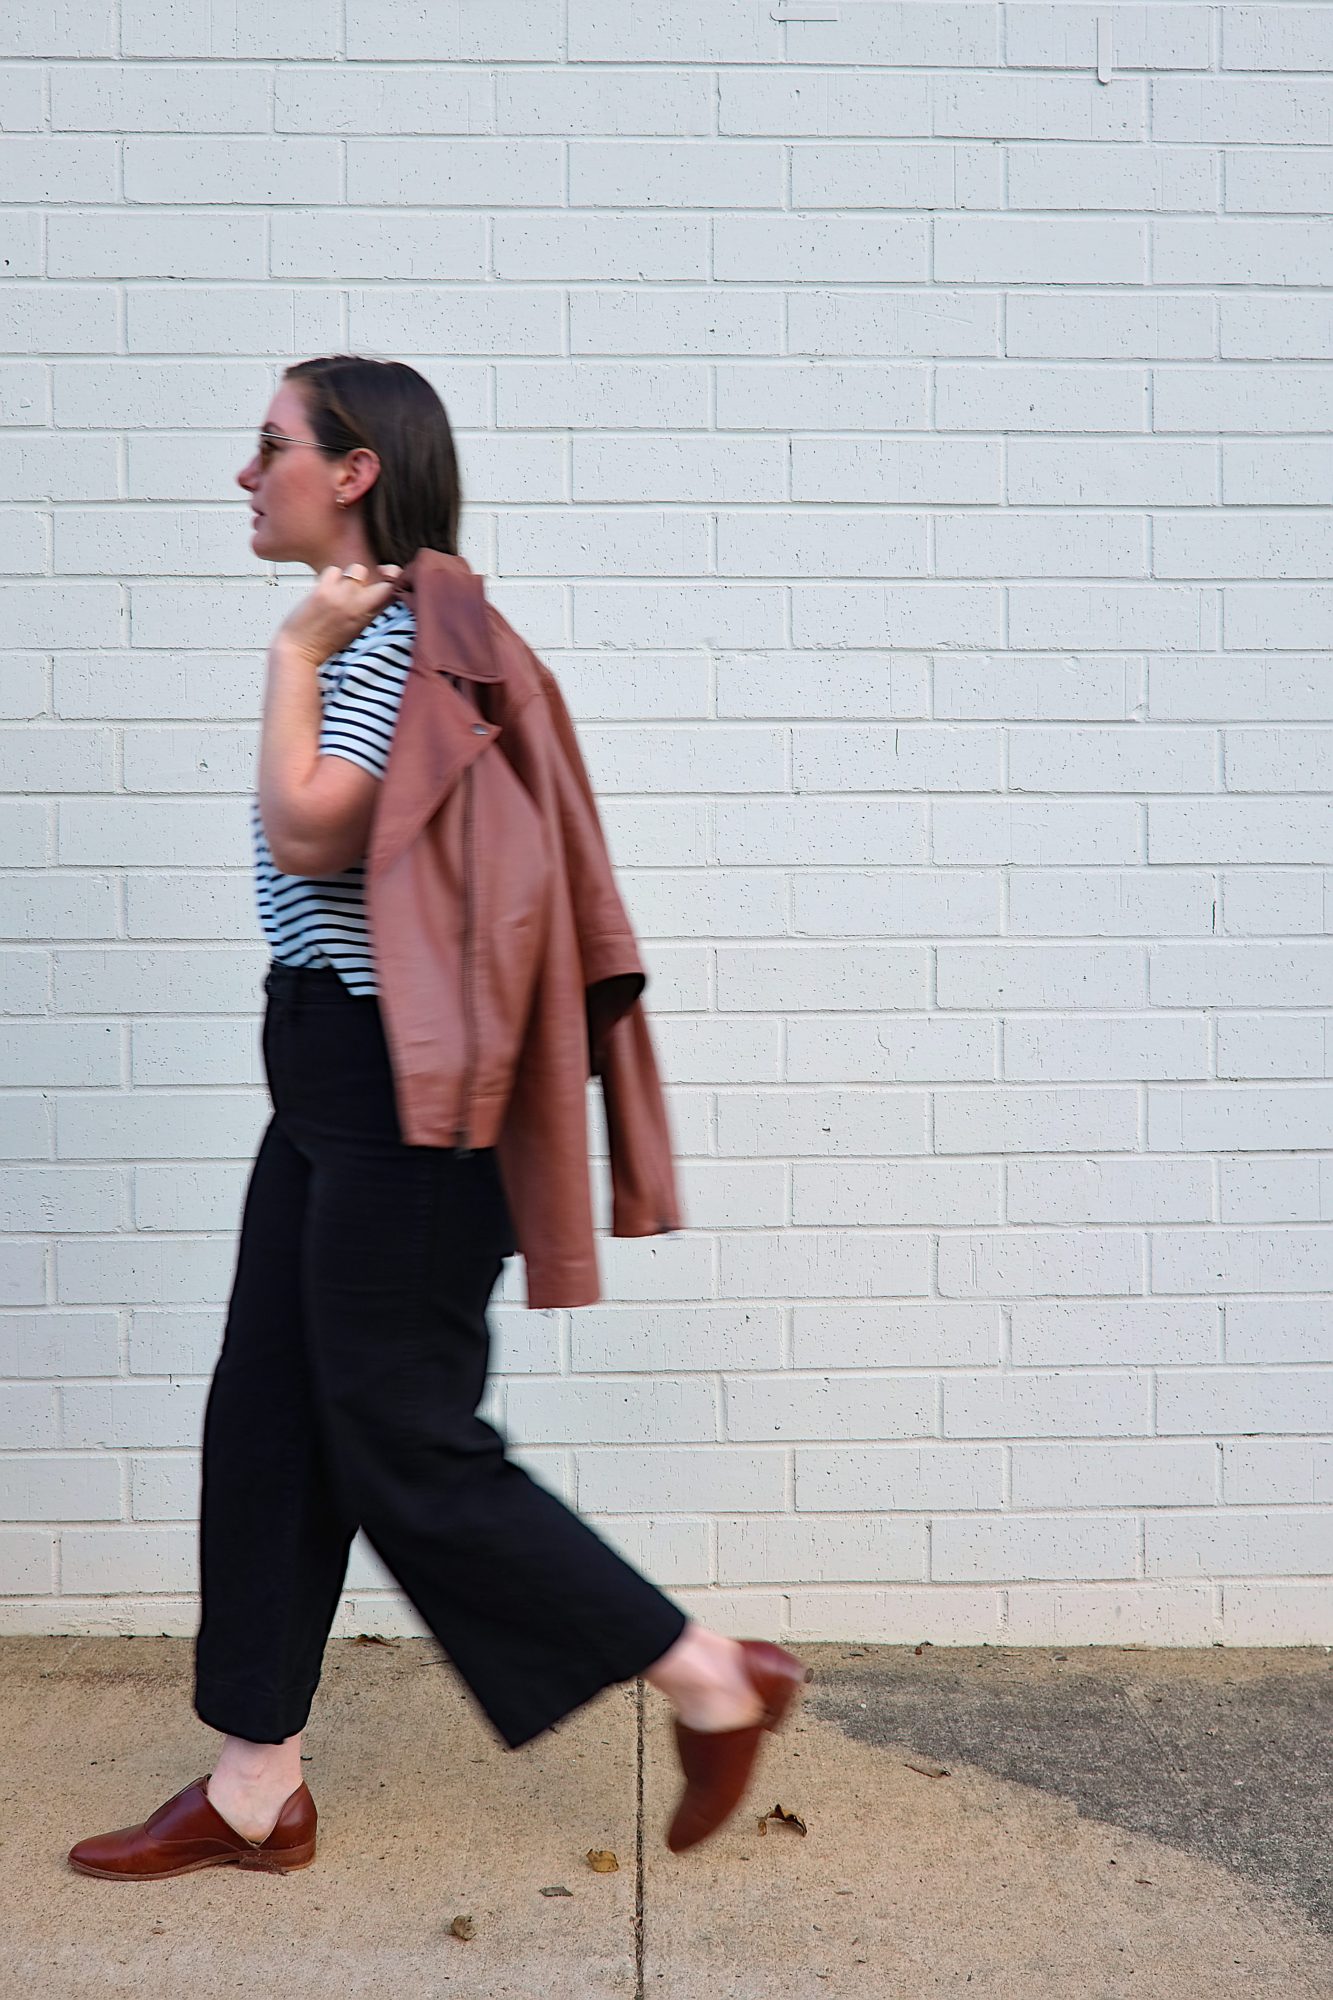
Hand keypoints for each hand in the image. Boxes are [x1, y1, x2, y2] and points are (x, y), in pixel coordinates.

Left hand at [273, 562, 403, 665]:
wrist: (300, 652)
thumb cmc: (326, 644)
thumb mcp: (357, 632)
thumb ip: (369, 613)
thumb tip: (378, 593)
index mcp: (370, 619)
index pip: (394, 595)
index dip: (394, 585)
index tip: (389, 582)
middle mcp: (360, 607)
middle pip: (383, 583)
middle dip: (377, 580)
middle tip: (362, 588)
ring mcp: (342, 597)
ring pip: (358, 569)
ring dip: (350, 576)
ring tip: (341, 590)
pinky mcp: (323, 591)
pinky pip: (334, 570)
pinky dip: (330, 577)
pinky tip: (326, 589)